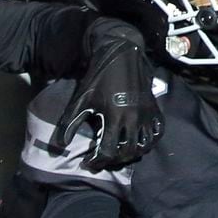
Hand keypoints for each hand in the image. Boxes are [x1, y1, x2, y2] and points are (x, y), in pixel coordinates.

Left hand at [51, 19, 159, 170]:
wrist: (121, 54)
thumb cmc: (98, 77)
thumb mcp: (82, 99)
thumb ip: (70, 122)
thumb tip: (60, 144)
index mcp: (114, 116)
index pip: (108, 151)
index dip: (96, 162)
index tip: (88, 163)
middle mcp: (134, 117)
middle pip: (127, 152)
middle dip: (113, 160)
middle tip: (103, 159)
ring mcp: (147, 114)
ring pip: (144, 146)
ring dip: (131, 154)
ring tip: (119, 152)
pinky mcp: (154, 109)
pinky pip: (157, 133)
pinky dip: (149, 142)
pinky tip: (138, 142)